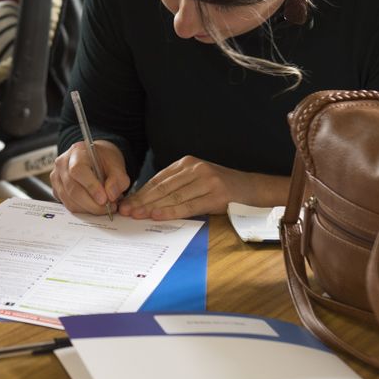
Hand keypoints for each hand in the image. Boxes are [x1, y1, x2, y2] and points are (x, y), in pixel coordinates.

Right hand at [50, 139, 128, 214]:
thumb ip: (118, 179)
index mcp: (77, 152)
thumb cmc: (103, 159)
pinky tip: (94, 206)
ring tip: (104, 208)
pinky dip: (83, 210)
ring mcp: (57, 178)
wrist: (95, 159)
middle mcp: (62, 164)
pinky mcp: (56, 190)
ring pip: (69, 201)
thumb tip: (111, 196)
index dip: (91, 186)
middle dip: (92, 204)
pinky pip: (68, 205)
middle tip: (108, 208)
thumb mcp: (116, 164)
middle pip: (72, 189)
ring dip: (88, 209)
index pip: (78, 170)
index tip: (104, 199)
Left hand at [120, 156, 289, 219]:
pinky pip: (189, 205)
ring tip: (137, 215)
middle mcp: (196, 168)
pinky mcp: (217, 194)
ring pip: (173, 196)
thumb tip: (146, 202)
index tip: (126, 202)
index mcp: (188, 163)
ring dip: (152, 207)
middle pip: (163, 187)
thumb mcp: (197, 181)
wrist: (253, 189)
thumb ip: (176, 187)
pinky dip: (172, 211)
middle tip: (125, 211)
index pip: (159, 179)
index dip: (141, 192)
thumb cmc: (221, 189)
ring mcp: (207, 180)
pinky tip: (158, 215)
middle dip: (142, 200)